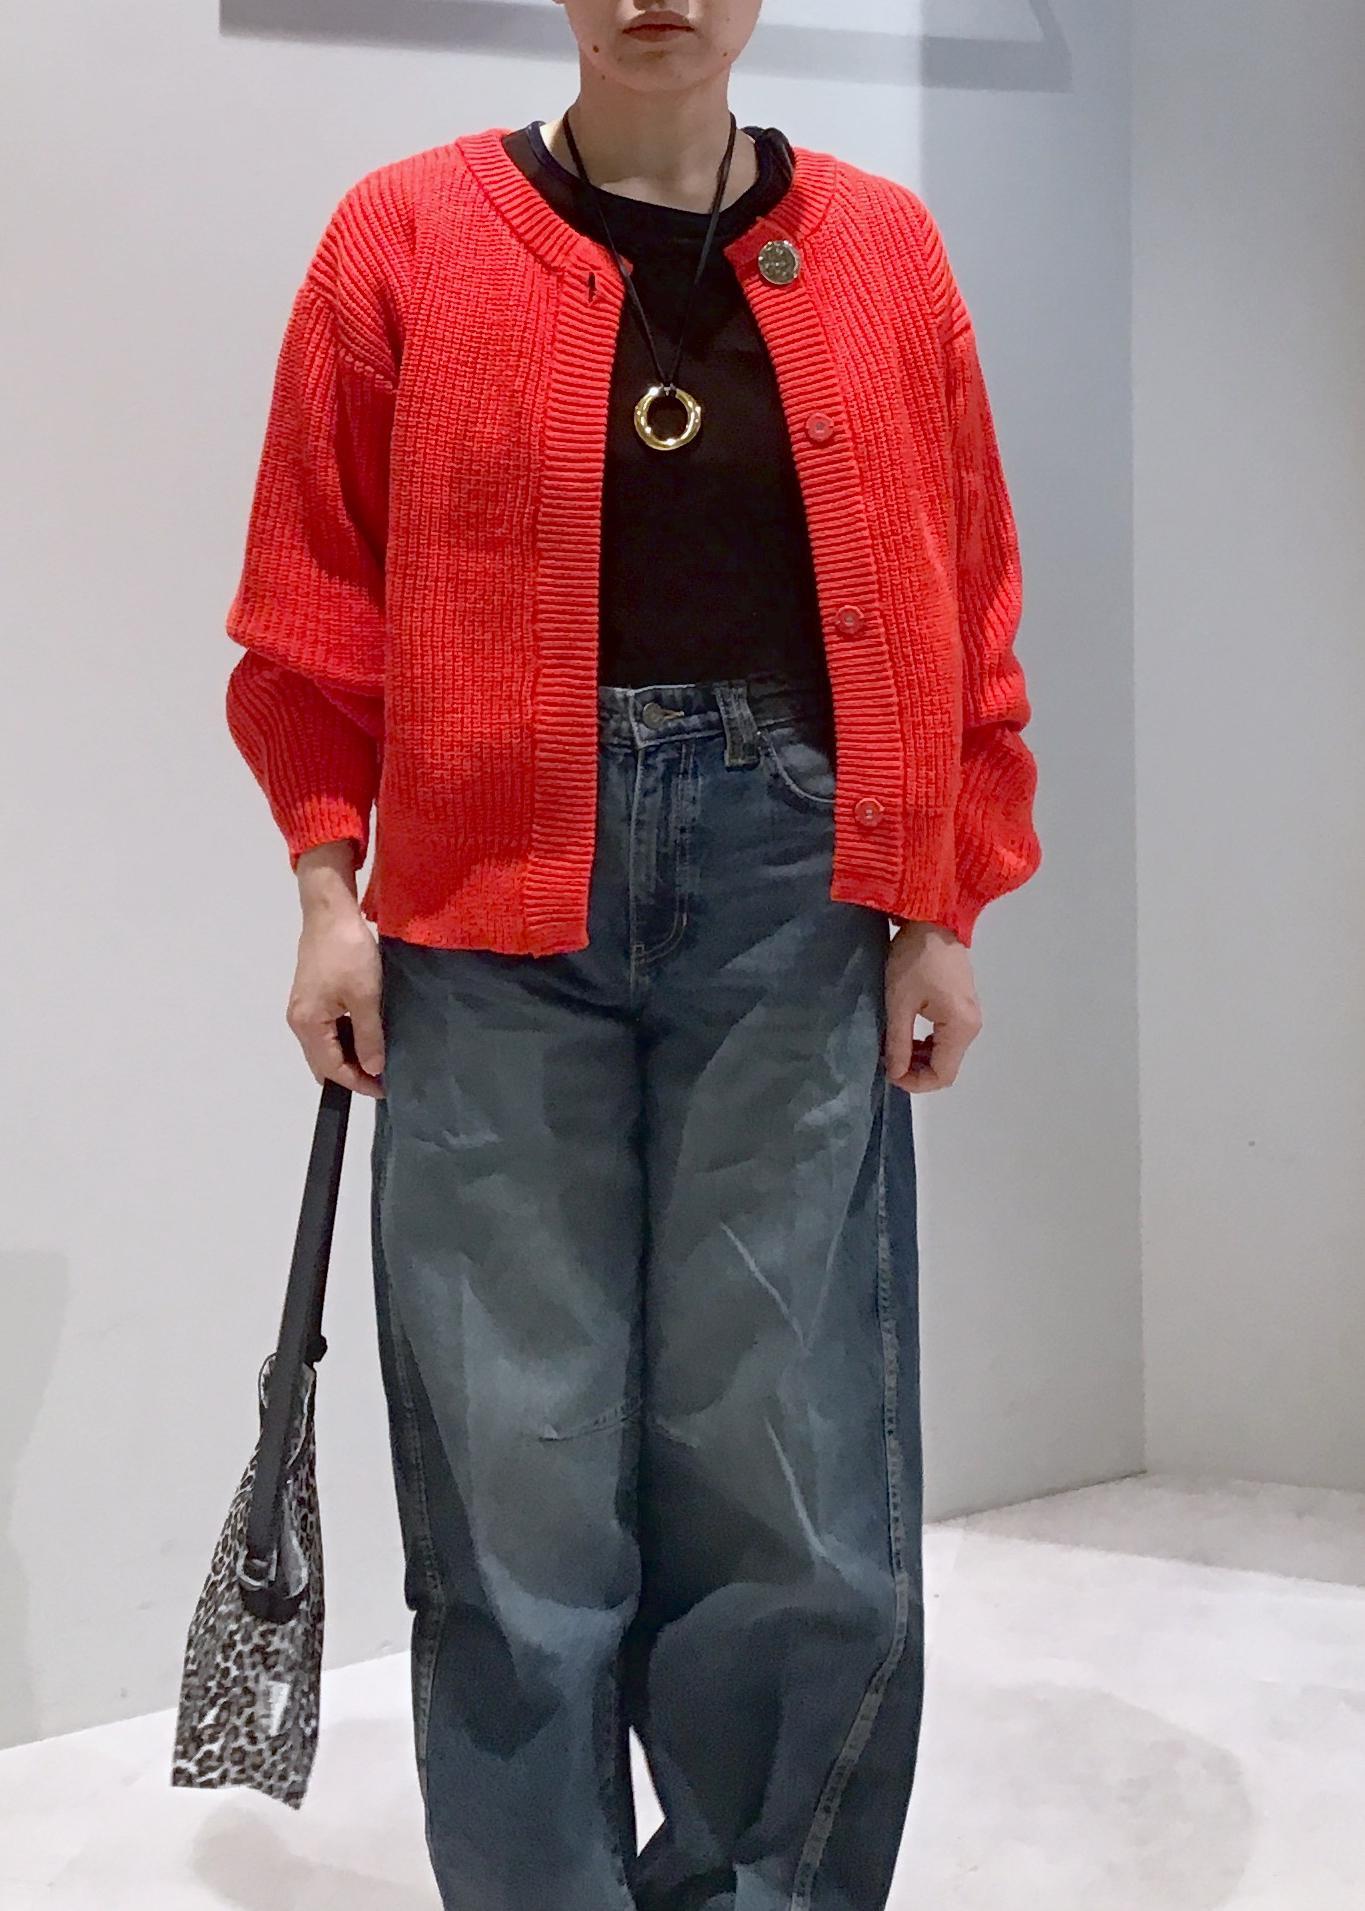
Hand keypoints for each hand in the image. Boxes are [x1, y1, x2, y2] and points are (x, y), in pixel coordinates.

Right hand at [286, 885, 386, 1097]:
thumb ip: (369, 1036)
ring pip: (324, 1047)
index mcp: (308, 1024)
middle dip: (351, 1074)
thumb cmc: (348, 953)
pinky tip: (365, 1036)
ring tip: (378, 1059)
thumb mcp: (366, 996)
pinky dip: (344, 1040)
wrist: (330, 911)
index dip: (359, 1083)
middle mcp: (299, 1021)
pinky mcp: (310, 996)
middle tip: (383, 1079)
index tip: (386, 1089)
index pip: (332, 1069)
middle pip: (323, 1062)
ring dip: (348, 1057)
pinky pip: (325, 1031)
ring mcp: (302, 1008)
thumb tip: (373, 1069)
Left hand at [882, 921, 982, 1092]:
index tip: (888, 1072)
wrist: (933, 916)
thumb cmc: (915, 958)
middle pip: (946, 1066)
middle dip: (916, 1070)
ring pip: (946, 1052)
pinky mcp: (962, 1003)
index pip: (942, 1075)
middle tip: (887, 1059)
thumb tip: (895, 1073)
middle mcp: (972, 1025)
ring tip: (894, 1046)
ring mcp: (969, 1013)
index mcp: (961, 1028)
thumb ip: (899, 1042)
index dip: (915, 1083)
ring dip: (920, 1056)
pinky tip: (906, 1032)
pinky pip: (946, 1036)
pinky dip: (927, 1042)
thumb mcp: (900, 1002)